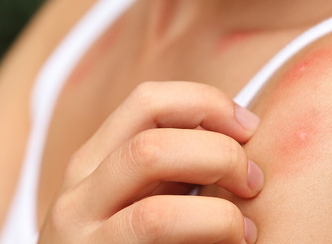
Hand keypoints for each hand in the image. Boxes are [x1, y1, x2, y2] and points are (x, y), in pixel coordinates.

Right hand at [39, 81, 262, 243]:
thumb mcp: (133, 198)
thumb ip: (169, 168)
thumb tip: (238, 137)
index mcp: (93, 161)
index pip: (147, 101)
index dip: (206, 103)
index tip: (247, 128)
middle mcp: (79, 194)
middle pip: (152, 144)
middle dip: (219, 153)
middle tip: (253, 181)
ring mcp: (84, 238)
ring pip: (155, 208)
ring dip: (219, 213)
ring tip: (245, 228)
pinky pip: (159, 238)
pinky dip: (209, 236)